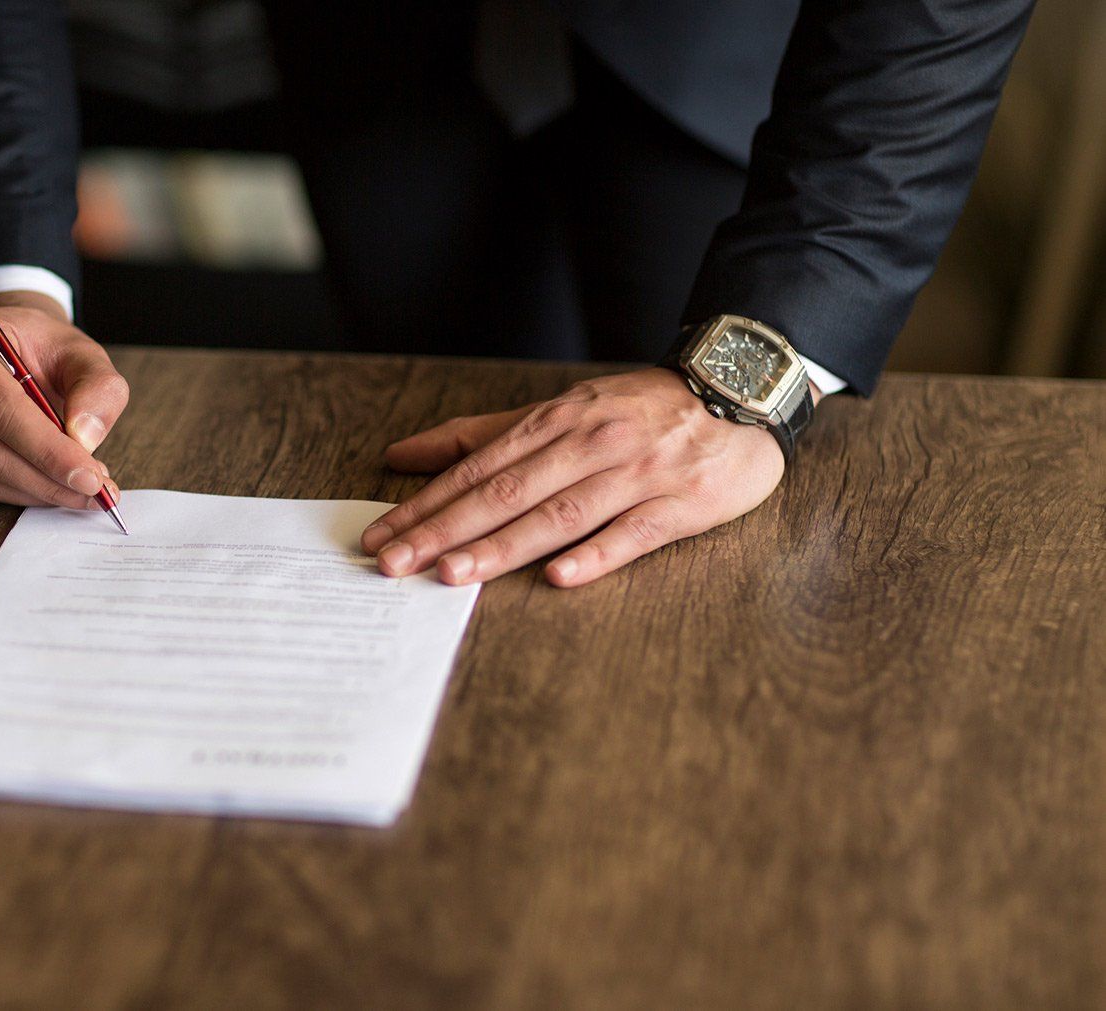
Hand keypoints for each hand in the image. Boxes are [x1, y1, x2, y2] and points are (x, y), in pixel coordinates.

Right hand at [0, 290, 129, 506]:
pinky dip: (15, 492)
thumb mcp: (83, 355)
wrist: (12, 345)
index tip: (91, 478)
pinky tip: (47, 486)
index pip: (2, 408)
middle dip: (45, 479)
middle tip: (92, 492)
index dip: (48, 451)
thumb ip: (97, 388)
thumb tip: (85, 436)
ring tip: (77, 491)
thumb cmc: (46, 350)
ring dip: (33, 491)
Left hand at [361, 367, 811, 586]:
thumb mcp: (558, 410)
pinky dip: (595, 555)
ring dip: (502, 546)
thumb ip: (480, 434)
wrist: (740, 389)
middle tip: (394, 562)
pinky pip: (633, 532)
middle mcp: (588, 444)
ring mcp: (636, 473)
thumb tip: (403, 454)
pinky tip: (558, 578)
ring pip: (559, 514)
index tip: (380, 535)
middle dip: (444, 530)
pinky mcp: (682, 502)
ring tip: (452, 574)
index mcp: (554, 421)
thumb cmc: (637, 410)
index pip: (476, 469)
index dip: (425, 504)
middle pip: (505, 493)